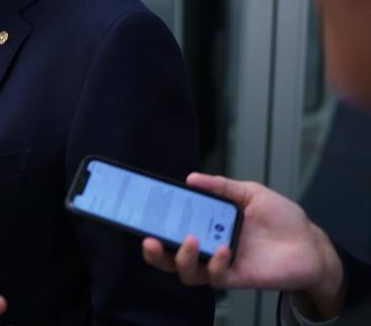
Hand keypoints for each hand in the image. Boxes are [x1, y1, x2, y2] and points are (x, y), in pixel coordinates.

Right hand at [141, 173, 344, 318]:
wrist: (311, 244)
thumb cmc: (282, 219)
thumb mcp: (250, 193)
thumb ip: (222, 187)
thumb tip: (191, 178)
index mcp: (209, 226)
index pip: (175, 228)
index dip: (156, 225)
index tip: (145, 214)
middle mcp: (210, 246)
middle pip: (172, 257)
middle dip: (155, 253)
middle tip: (150, 240)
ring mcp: (222, 264)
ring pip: (188, 272)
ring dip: (182, 258)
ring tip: (189, 240)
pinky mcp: (237, 277)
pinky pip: (216, 278)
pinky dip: (214, 264)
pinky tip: (222, 250)